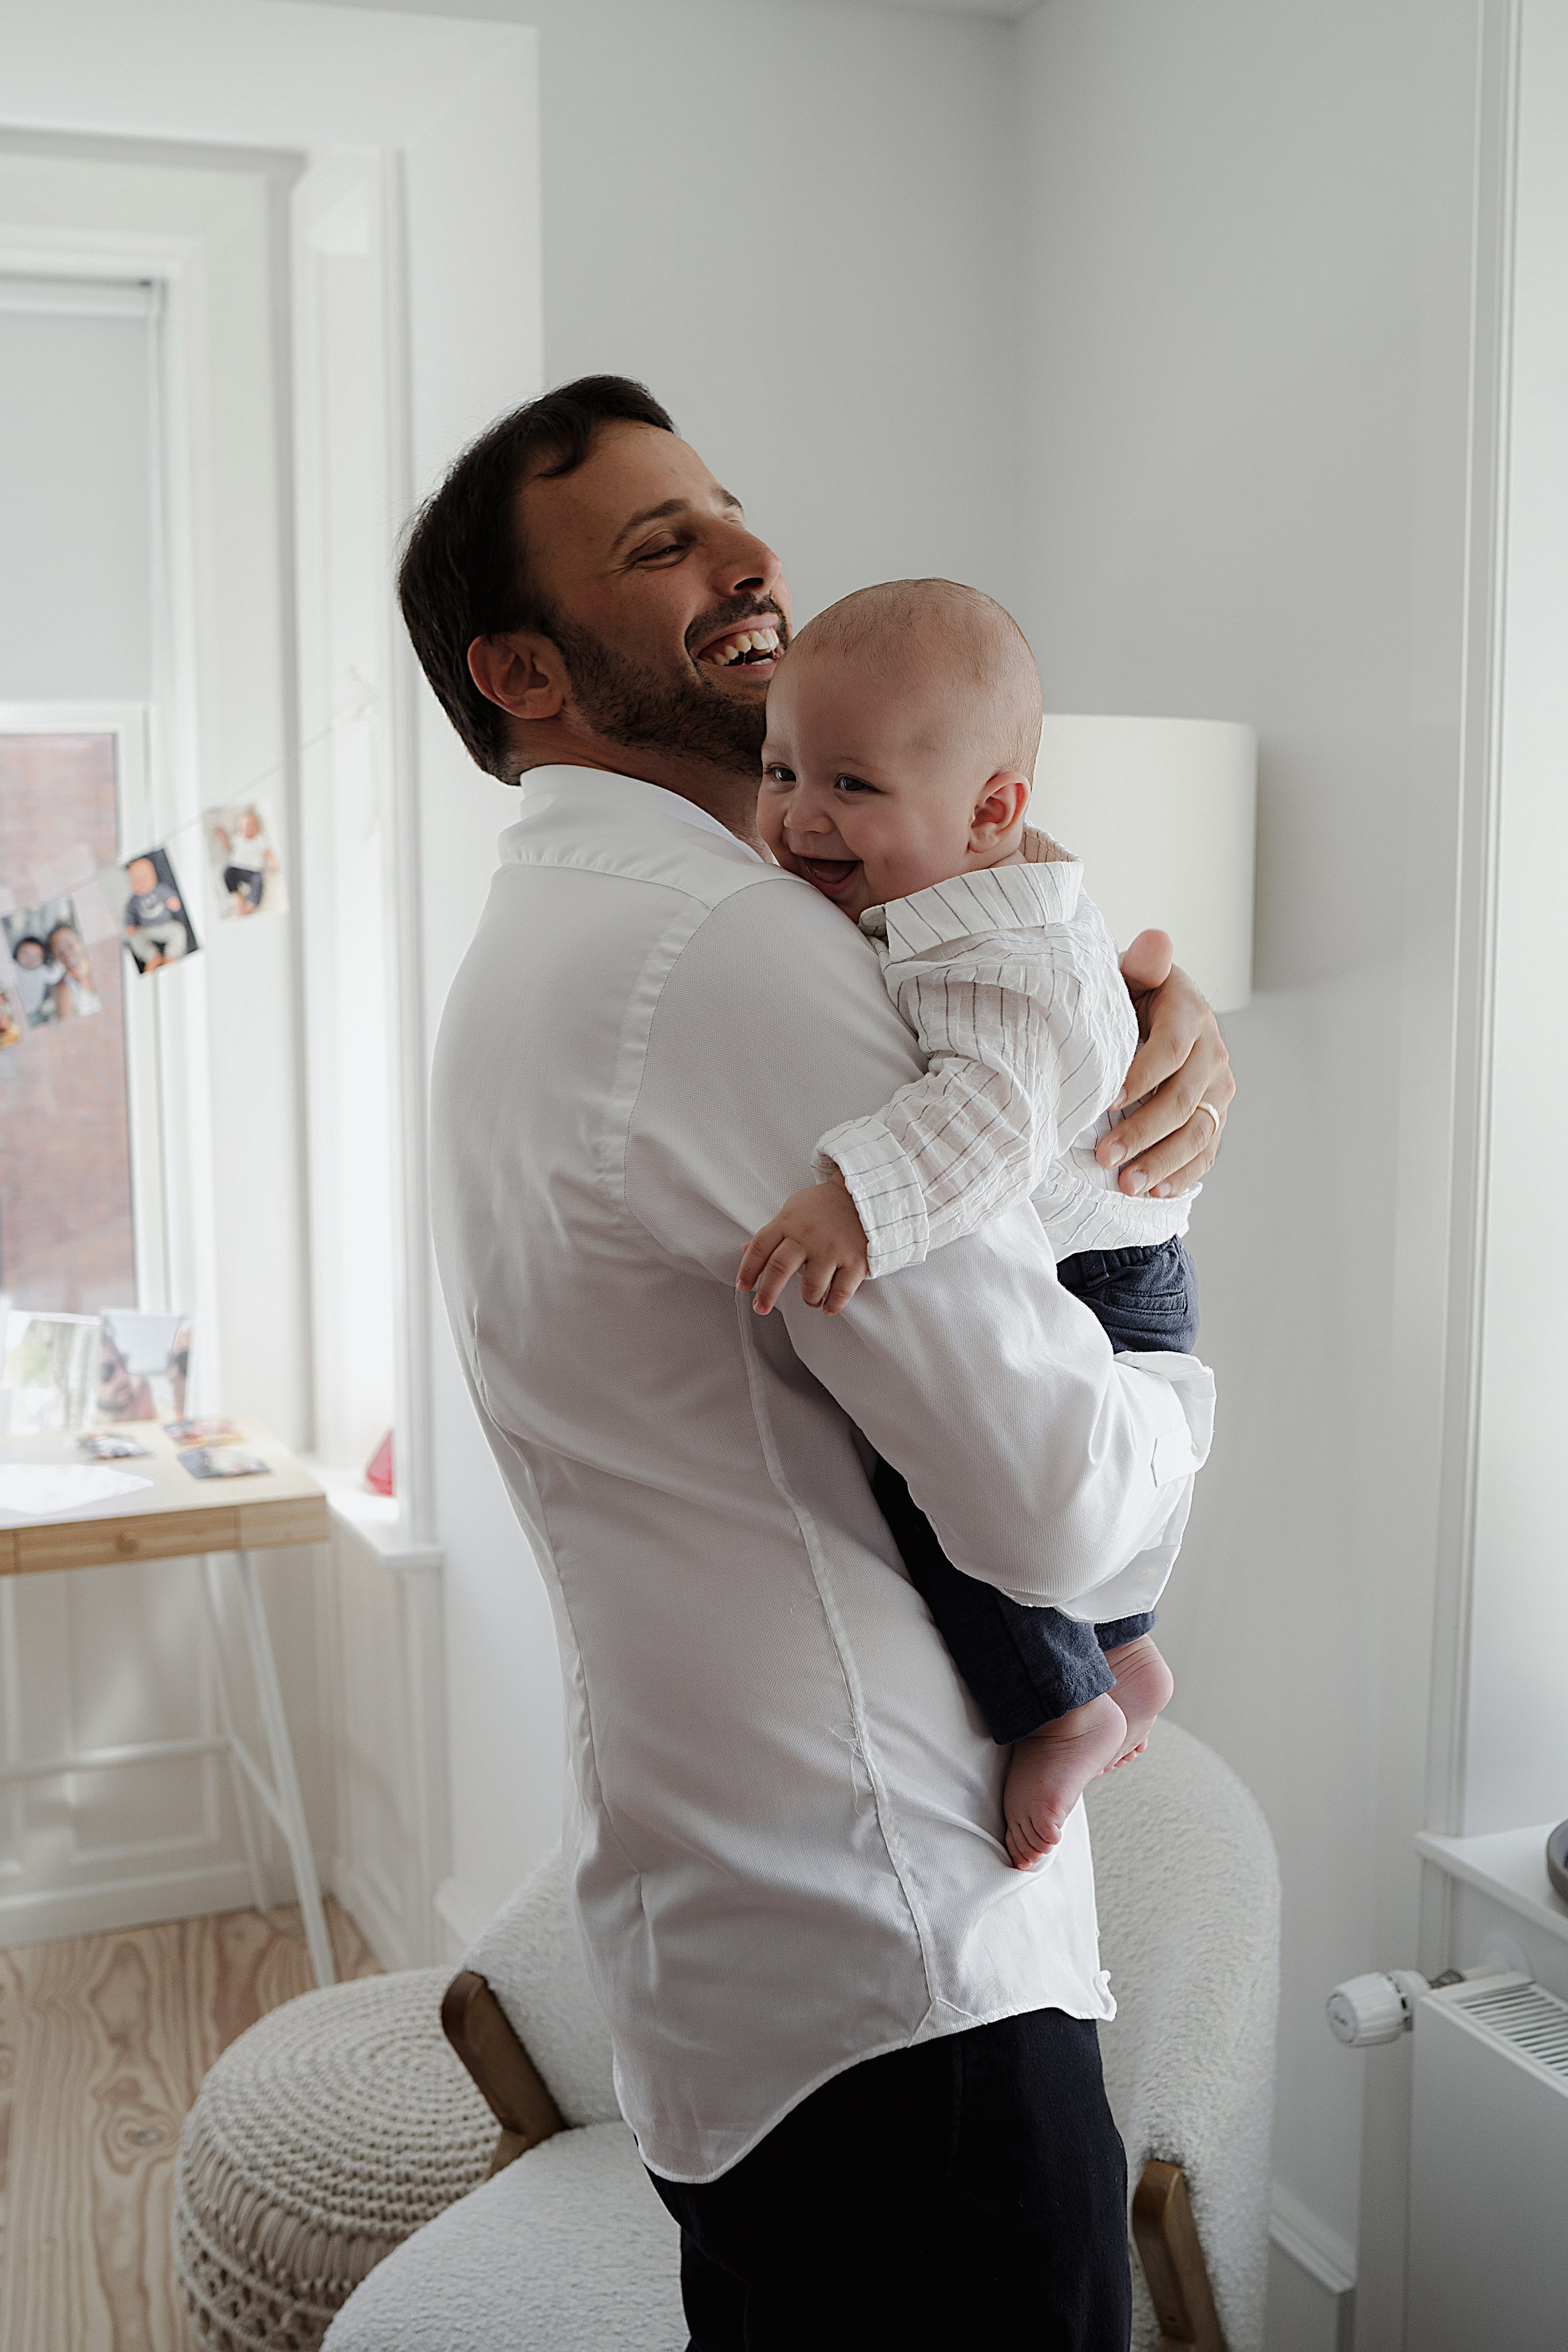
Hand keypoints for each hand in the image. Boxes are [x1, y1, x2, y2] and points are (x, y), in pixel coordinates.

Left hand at [737, 1173, 870, 1315]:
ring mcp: (832, 1249)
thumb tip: (743, 1250)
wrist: (866, 1194)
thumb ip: (773, 1232)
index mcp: (788, 1222)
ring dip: (808, 1300)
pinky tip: (828, 1307)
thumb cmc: (825, 1206)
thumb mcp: (793, 1210)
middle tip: (761, 1308)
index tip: (743, 1287)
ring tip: (811, 1301)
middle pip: (779, 1269)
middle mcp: (807, 1235)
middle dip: (767, 1294)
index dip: (748, 1270)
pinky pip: (841, 1292)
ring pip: (811, 1287)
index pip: (759, 1248)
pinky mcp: (856, 1260)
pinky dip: (833, 1304)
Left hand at [1099, 930, 1232, 1198]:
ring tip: (1126, 1185)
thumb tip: (1157, 939)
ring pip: (1197, 1132)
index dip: (1140, 1077)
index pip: (1171, 1050)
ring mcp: (1218, 1088)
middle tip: (1104, 1156)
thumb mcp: (1130, 976)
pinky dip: (1182, 1174)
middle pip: (1183, 1099)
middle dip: (1143, 1132)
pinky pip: (1206, 1152)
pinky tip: (1155, 1191)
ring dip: (1162, 1162)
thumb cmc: (1127, 997)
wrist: (1146, 1015)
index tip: (1107, 1099)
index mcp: (1190, 1013)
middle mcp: (1212, 1052)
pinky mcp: (1216, 1115)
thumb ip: (1141, 964)